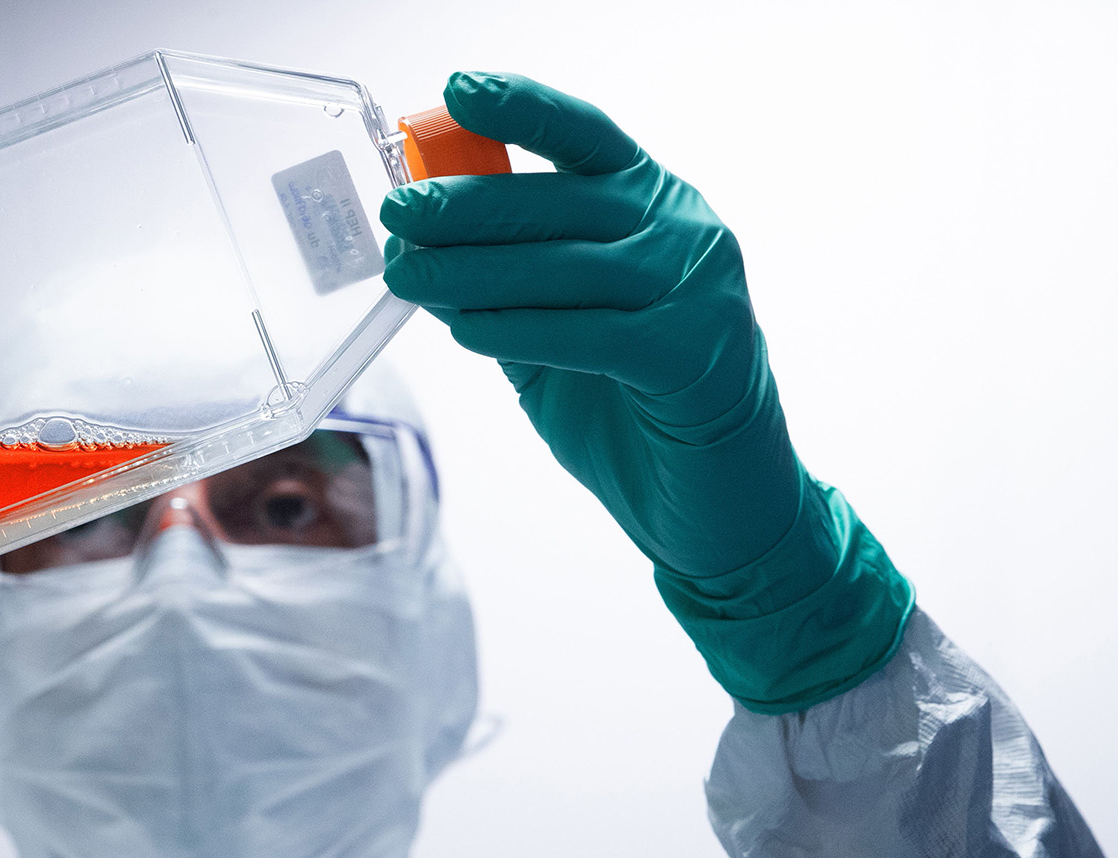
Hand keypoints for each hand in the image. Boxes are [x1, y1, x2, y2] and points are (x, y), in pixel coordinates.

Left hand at [380, 71, 796, 579]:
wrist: (719, 505)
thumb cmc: (635, 409)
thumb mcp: (560, 335)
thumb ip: (509, 288)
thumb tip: (422, 249)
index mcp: (657, 206)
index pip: (586, 138)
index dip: (522, 109)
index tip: (457, 92)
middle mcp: (684, 234)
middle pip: (559, 202)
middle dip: (467, 205)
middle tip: (399, 212)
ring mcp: (697, 292)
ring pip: (563, 267)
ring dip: (473, 270)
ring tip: (409, 274)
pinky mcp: (692, 357)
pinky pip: (585, 333)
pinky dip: (515, 329)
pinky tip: (463, 329)